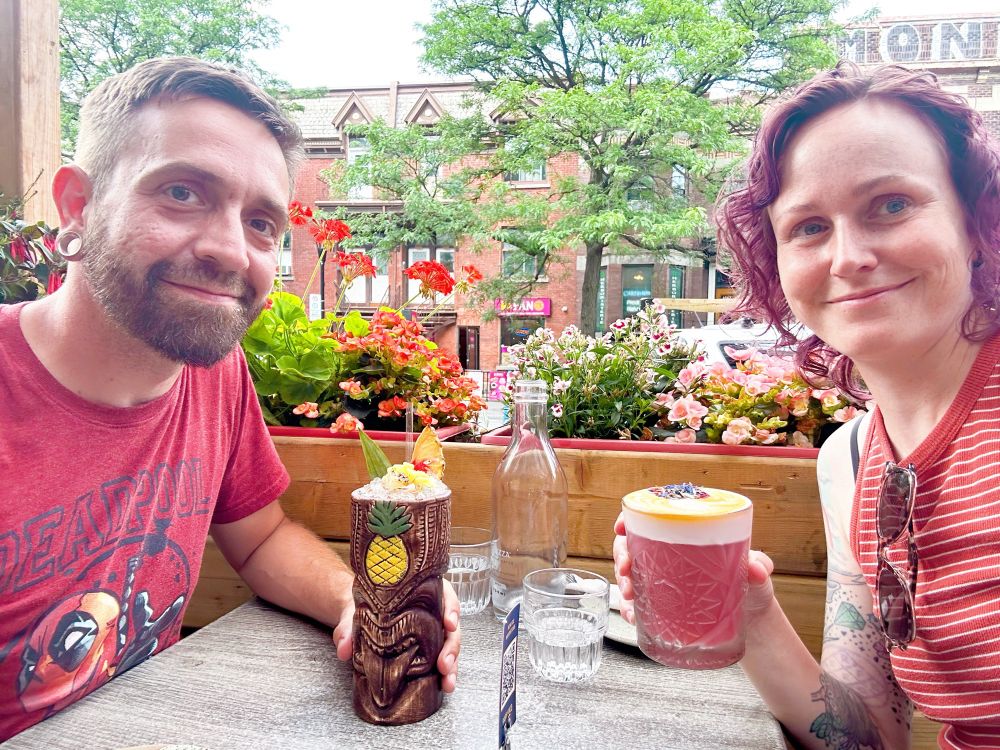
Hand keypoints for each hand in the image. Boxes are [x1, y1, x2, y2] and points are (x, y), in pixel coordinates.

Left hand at [331, 579, 461, 692]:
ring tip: (448, 682)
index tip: (449, 623)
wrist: (357, 618)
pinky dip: (446, 672)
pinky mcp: (429, 647)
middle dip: (451, 645)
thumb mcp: (353, 613)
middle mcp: (432, 610)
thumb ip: (348, 627)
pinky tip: (445, 685)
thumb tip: (344, 649)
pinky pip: (441, 656)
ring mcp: (433, 630)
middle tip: (444, 664)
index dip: (450, 608)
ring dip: (452, 664)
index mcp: (422, 591)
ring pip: (450, 643)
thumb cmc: (362, 608)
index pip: (444, 594)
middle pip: (451, 625)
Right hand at [614, 512, 776, 626]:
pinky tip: (633, 615)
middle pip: (634, 543)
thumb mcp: (758, 576)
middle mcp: (672, 554)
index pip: (654, 517)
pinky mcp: (662, 604)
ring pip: (630, 570)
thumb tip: (755, 568)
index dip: (631, 519)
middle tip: (626, 569)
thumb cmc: (753, 590)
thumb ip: (760, 568)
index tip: (622, 528)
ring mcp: (664, 579)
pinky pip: (638, 602)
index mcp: (690, 535)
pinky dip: (631, 608)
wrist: (752, 625)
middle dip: (622, 554)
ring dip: (623, 580)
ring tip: (629, 594)